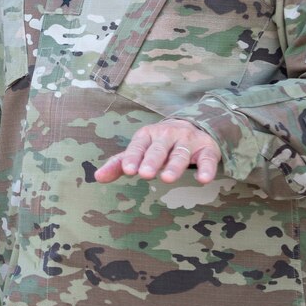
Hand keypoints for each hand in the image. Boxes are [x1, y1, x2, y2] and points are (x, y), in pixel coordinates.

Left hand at [93, 119, 220, 184]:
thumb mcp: (139, 150)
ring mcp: (188, 141)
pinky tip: (203, 179)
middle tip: (145, 174)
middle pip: (158, 149)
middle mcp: (167, 135)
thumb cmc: (159, 144)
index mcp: (148, 135)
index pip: (138, 145)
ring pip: (180, 154)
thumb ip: (119, 164)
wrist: (194, 126)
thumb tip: (97, 177)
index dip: (133, 157)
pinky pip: (207, 159)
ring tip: (167, 178)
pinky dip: (206, 168)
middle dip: (152, 161)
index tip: (128, 170)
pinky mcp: (207, 149)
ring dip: (174, 166)